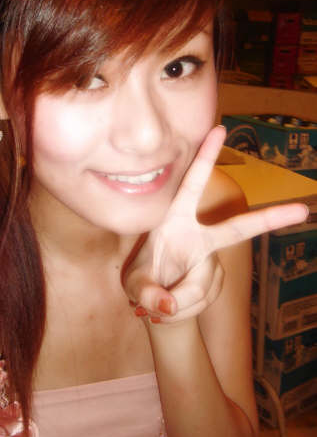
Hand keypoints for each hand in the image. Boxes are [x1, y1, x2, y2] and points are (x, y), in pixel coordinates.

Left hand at [121, 126, 308, 323]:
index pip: (190, 184)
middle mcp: (198, 236)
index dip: (206, 158)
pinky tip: (176, 304)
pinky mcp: (217, 279)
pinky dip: (185, 308)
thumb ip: (146, 294)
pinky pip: (203, 298)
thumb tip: (167, 307)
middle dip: (270, 218)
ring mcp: (210, 259)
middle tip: (302, 210)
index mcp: (174, 221)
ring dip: (178, 299)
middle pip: (238, 228)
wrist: (159, 305)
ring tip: (163, 300)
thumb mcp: (135, 286)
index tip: (219, 128)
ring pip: (203, 282)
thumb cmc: (144, 281)